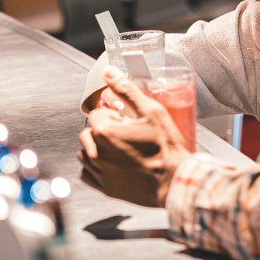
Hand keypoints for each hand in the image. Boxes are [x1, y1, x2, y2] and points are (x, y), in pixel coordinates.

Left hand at [78, 67, 190, 206]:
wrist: (174, 181)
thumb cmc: (166, 147)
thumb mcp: (151, 111)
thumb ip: (127, 89)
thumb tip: (110, 72)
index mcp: (105, 131)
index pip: (96, 114)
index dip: (113, 114)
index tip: (127, 120)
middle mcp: (97, 152)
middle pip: (88, 132)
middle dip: (104, 130)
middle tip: (127, 134)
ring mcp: (99, 172)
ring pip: (85, 152)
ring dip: (98, 148)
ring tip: (121, 149)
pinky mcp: (104, 188)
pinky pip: (87, 174)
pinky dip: (95, 167)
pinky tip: (115, 163)